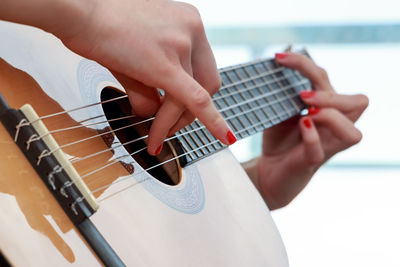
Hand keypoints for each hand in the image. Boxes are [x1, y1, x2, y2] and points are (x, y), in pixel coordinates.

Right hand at [14, 0, 235, 154]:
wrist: (76, 11)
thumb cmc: (101, 27)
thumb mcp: (136, 57)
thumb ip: (149, 87)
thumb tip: (152, 114)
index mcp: (189, 22)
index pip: (203, 69)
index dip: (197, 96)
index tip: (187, 112)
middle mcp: (192, 29)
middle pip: (207, 85)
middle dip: (189, 113)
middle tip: (168, 128)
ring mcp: (181, 44)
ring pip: (190, 98)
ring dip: (173, 123)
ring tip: (154, 137)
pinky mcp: (165, 64)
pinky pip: (196, 100)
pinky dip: (214, 122)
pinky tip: (224, 137)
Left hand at [243, 52, 368, 209]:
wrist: (268, 171)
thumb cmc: (278, 139)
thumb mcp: (280, 111)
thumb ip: (284, 95)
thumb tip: (277, 68)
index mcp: (327, 108)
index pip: (327, 80)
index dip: (306, 64)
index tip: (279, 58)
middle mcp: (333, 127)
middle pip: (358, 103)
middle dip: (330, 92)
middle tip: (302, 94)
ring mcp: (326, 146)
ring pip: (353, 132)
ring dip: (330, 115)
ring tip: (305, 112)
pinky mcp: (312, 162)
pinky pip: (321, 150)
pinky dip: (312, 136)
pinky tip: (301, 125)